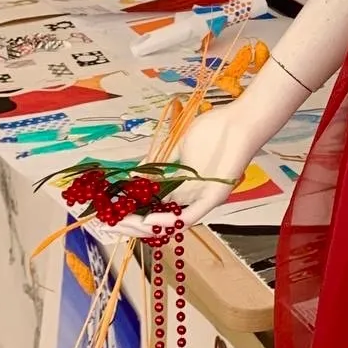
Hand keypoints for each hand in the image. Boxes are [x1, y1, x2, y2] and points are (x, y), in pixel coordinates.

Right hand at [100, 100, 261, 239]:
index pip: (152, 206)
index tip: (108, 213)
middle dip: (130, 225)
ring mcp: (201, 200)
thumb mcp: (179, 146)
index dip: (130, 212)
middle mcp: (190, 198)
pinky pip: (188, 218)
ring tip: (123, 224)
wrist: (239, 121)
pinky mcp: (213, 199)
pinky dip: (168, 222)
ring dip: (143, 226)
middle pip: (156, 219)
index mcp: (182, 186)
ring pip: (168, 224)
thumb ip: (158, 163)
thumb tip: (134, 173)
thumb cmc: (213, 130)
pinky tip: (150, 219)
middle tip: (109, 223)